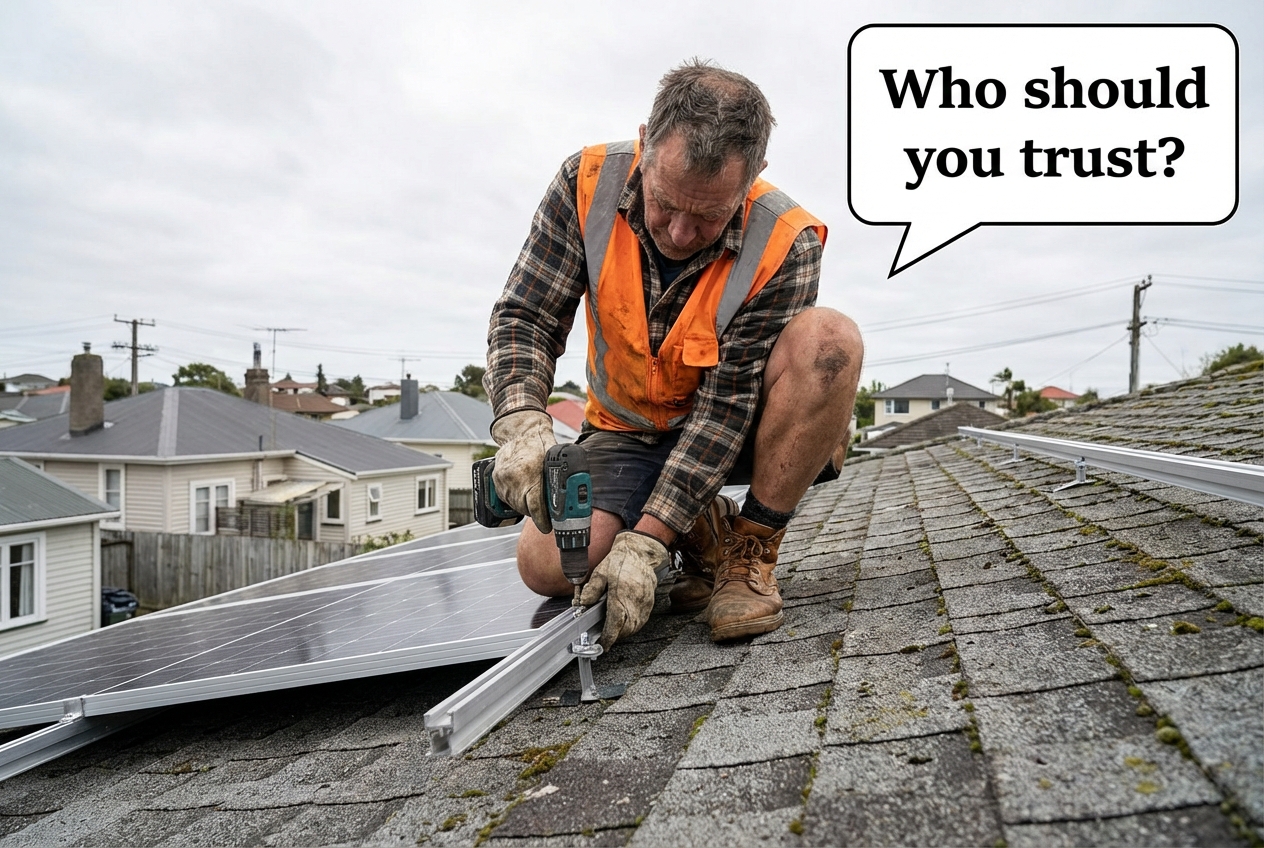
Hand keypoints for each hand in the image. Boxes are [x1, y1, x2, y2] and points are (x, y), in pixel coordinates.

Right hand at [490, 410, 556, 533]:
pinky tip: (524, 496)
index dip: (541, 518)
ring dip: (526, 507)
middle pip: (525, 507)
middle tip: (546, 513)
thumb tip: (571, 492)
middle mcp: (513, 476)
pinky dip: (516, 501)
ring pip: (515, 505)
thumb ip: (558, 474)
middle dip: (536, 513)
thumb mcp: (553, 455)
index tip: (547, 526)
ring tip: (535, 502)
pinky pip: (506, 499)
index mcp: (529, 470)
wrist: (519, 430)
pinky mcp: (496, 480)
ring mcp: (502, 479)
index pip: (534, 503)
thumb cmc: (538, 442)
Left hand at [579, 531, 668, 646]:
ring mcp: (645, 604)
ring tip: (613, 629)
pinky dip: (631, 626)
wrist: (641, 554)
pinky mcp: (649, 604)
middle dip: (614, 636)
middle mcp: (635, 601)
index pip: (616, 622)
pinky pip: (641, 621)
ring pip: (634, 627)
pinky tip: (623, 622)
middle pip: (626, 629)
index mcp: (621, 593)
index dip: (608, 636)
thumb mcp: (602, 571)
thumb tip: (583, 603)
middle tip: (604, 636)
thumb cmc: (622, 561)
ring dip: (623, 632)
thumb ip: (592, 589)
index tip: (602, 644)